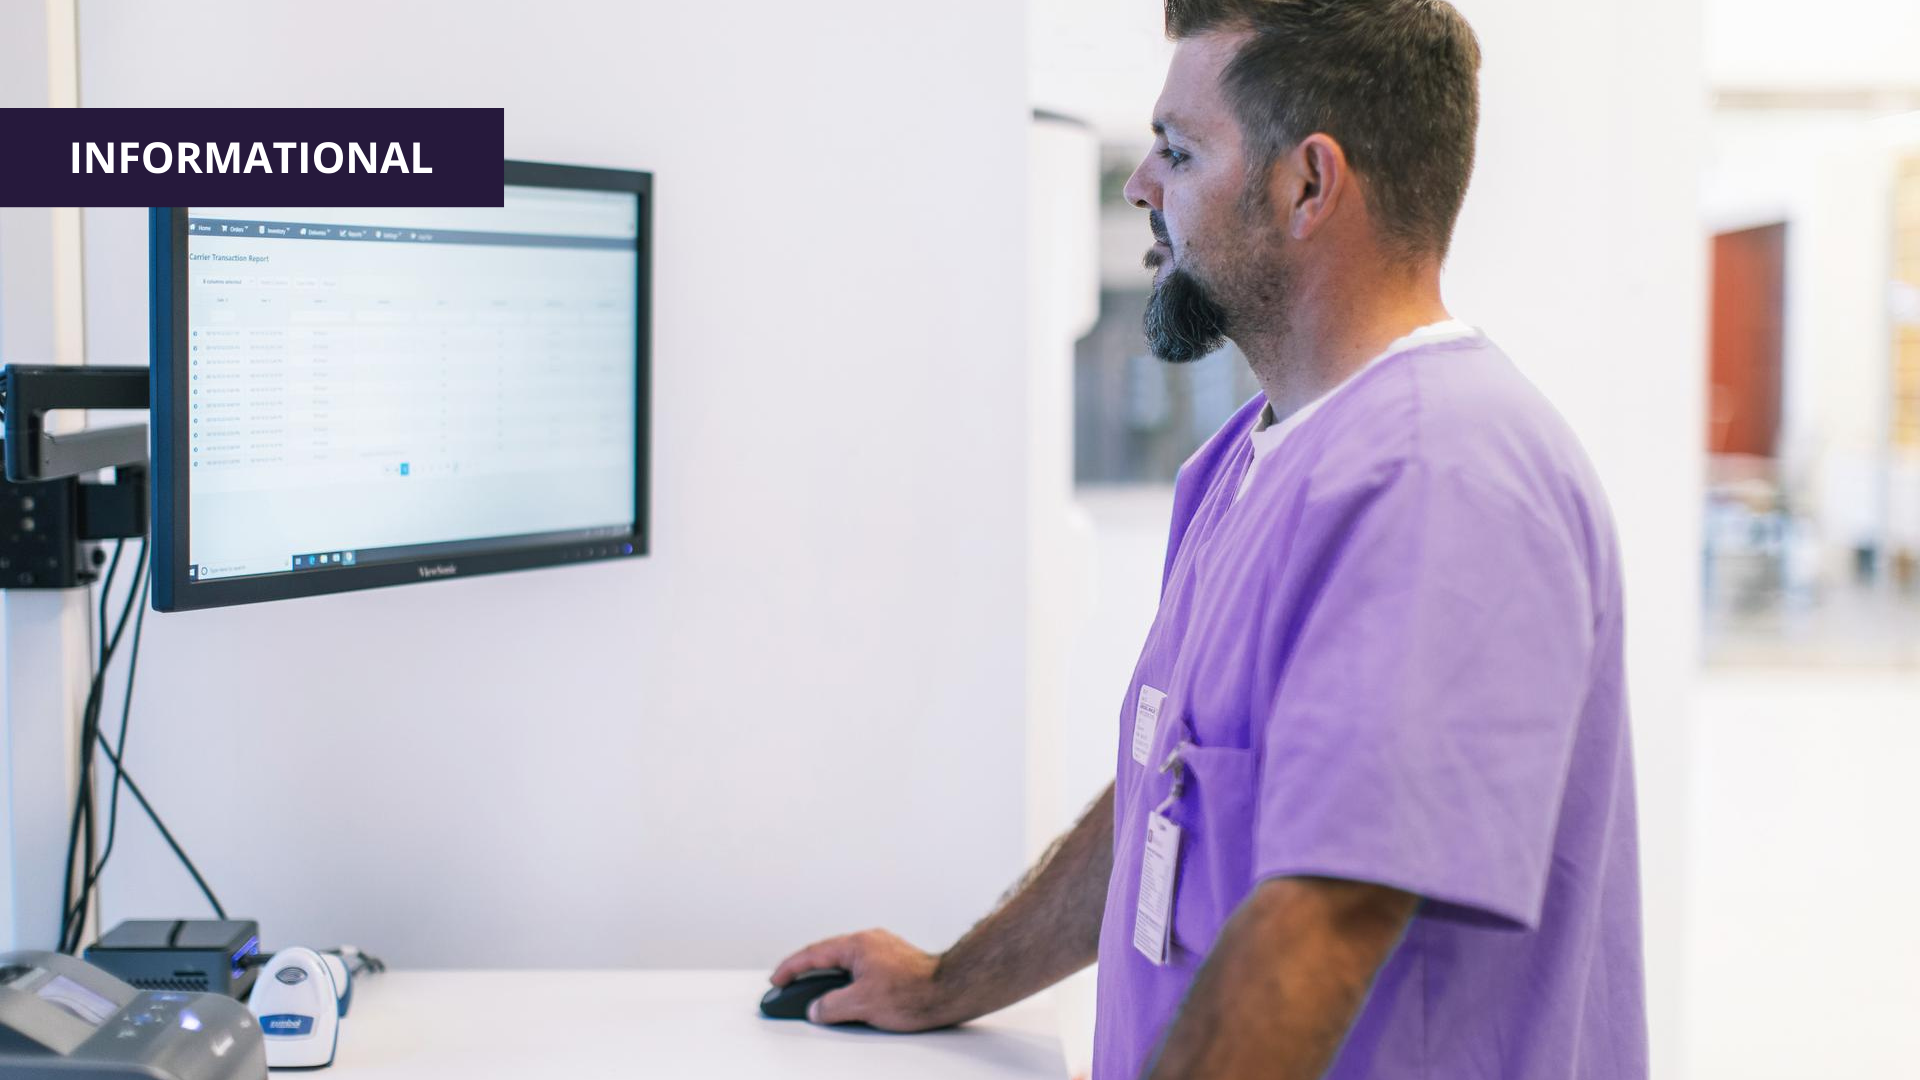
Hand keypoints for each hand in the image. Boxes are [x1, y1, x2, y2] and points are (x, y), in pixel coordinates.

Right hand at [769, 928, 955, 1030]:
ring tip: (816, 995)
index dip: (790, 968)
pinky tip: (847, 994)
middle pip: (827, 955)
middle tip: (789, 987)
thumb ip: (831, 1006)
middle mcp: (869, 941)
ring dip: (828, 977)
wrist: (949, 991)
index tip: (776, 979)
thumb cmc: (914, 992)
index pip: (813, 954)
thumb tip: (816, 1008)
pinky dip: (846, 980)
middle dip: (806, 972)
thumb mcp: (861, 1004)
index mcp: (856, 945)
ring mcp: (882, 949)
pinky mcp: (894, 961)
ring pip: (845, 962)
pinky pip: (860, 967)